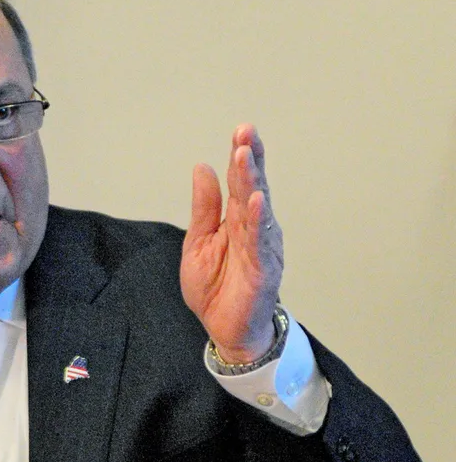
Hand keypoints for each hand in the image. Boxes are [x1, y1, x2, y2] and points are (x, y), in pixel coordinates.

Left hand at [180, 124, 283, 363]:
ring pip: (257, 210)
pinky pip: (260, 243)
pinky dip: (259, 222)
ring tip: (245, 157)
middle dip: (249, 159)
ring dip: (252, 182)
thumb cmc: (216, 288)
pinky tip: (258, 202)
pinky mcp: (263, 270)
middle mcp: (254, 229)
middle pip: (253, 188)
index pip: (242, 183)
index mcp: (237, 220)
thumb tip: (202, 168)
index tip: (242, 131)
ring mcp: (261, 248)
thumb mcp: (198, 241)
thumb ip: (204, 207)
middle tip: (246, 132)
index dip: (243, 156)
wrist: (225, 331)